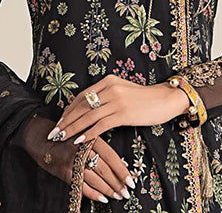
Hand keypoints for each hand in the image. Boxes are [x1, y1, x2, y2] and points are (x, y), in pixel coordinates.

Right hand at [18, 113, 135, 203]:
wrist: (42, 138)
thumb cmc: (69, 137)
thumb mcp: (86, 135)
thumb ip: (100, 147)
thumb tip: (120, 165)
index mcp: (91, 138)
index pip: (111, 156)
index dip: (122, 170)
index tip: (131, 181)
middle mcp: (82, 149)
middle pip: (104, 169)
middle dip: (117, 183)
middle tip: (127, 192)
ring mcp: (72, 161)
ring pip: (94, 179)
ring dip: (108, 190)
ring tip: (118, 196)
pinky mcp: (64, 171)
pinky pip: (81, 186)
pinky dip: (93, 194)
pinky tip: (103, 198)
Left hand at [48, 74, 191, 145]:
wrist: (166, 99)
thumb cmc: (145, 98)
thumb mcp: (123, 91)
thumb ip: (107, 96)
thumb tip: (90, 109)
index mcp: (108, 81)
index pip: (82, 96)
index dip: (69, 109)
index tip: (61, 120)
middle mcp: (110, 88)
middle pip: (81, 106)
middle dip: (66, 120)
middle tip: (55, 132)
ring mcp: (117, 101)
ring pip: (88, 116)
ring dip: (73, 129)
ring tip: (62, 138)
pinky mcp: (124, 113)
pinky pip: (101, 125)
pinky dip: (88, 134)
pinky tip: (80, 141)